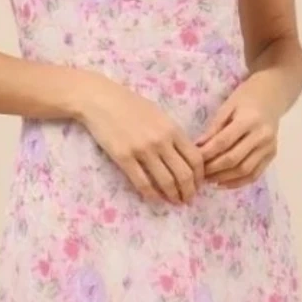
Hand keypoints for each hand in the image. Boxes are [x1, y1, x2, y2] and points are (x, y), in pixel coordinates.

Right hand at [75, 73, 203, 204]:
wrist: (101, 100)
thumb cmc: (130, 104)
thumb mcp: (159, 115)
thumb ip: (173, 134)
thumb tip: (184, 157)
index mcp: (172, 129)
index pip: (195, 158)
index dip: (200, 176)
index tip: (199, 184)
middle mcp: (161, 141)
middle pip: (184, 174)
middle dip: (189, 191)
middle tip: (188, 199)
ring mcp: (142, 150)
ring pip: (166, 182)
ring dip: (173, 196)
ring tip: (175, 201)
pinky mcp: (124, 158)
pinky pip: (143, 183)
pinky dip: (152, 195)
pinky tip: (155, 199)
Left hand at [196, 77, 279, 188]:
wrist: (272, 96)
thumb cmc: (246, 98)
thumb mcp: (227, 107)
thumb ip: (213, 128)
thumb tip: (198, 149)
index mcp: (249, 120)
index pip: (224, 142)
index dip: (207, 154)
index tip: (194, 160)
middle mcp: (262, 135)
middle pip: (234, 159)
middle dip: (213, 169)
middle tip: (198, 173)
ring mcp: (269, 147)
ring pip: (244, 170)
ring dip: (224, 178)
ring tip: (208, 179)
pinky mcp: (272, 155)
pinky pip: (254, 175)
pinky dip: (238, 182)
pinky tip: (222, 183)